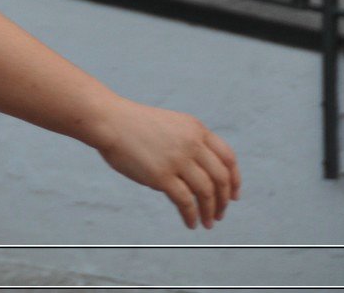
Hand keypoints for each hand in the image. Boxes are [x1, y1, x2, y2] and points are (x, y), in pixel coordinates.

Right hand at [89, 98, 241, 228]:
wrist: (108, 120)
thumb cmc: (133, 124)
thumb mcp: (170, 125)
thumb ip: (188, 144)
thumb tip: (198, 176)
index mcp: (196, 129)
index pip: (228, 158)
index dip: (235, 179)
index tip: (234, 195)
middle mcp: (192, 144)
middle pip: (221, 178)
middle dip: (224, 200)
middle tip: (221, 213)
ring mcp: (178, 160)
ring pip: (206, 192)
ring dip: (210, 212)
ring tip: (208, 223)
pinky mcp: (162, 176)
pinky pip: (186, 202)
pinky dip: (191, 216)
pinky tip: (190, 223)